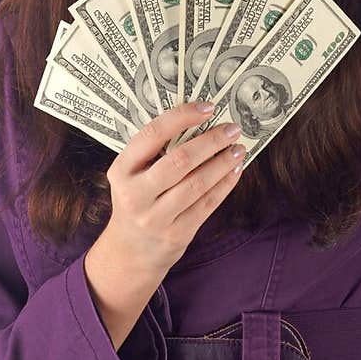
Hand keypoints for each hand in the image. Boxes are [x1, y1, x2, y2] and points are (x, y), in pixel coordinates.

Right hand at [104, 100, 245, 276]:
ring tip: (238, 149)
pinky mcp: (177, 234)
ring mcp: (156, 217)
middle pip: (180, 160)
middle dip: (211, 141)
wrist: (131, 252)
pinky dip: (225, 184)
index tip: (207, 107)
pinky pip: (207, 204)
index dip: (182, 117)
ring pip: (197, 184)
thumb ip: (155, 152)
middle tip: (232, 129)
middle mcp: (136, 194)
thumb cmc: (137, 201)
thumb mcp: (132, 175)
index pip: (152, 135)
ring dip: (223, 162)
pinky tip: (235, 170)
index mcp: (122, 170)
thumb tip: (200, 121)